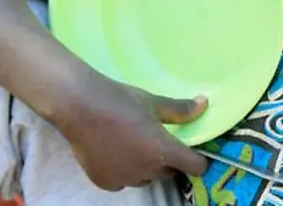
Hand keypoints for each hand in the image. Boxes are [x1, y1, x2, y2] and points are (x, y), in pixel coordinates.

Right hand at [52, 73, 208, 189]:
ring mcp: (125, 179)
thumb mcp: (152, 102)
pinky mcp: (106, 183)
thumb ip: (180, 110)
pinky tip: (113, 151)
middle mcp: (147, 171)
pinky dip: (122, 171)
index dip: (197, 159)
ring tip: (130, 144)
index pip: (195, 167)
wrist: (78, 106)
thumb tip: (204, 105)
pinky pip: (123, 181)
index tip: (191, 151)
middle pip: (168, 172)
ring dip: (144, 167)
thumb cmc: (119, 99)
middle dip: (166, 160)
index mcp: (163, 151)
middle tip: (152, 139)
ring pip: (145, 178)